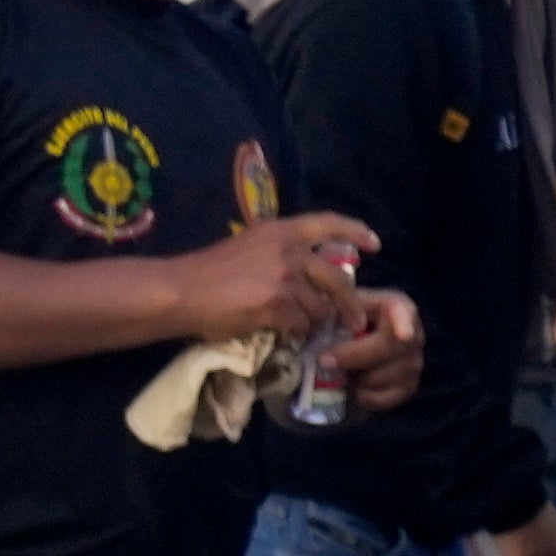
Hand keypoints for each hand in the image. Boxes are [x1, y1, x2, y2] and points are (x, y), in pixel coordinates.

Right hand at [187, 210, 381, 351]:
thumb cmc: (208, 271)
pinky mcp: (277, 306)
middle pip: (338, 279)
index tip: (374, 244)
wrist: (180, 290)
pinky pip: (302, 325)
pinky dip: (296, 332)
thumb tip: (310, 270)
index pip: (329, 223)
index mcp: (281, 230)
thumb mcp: (249, 246)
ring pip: (320, 308)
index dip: (356, 232)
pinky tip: (282, 332)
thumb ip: (281, 253)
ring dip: (314, 321)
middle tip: (355, 320)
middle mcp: (288, 250)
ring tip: (298, 326)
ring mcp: (284, 278)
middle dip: (350, 303)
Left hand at [323, 285, 428, 414]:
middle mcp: (414, 335)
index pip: (405, 315)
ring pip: (380, 377)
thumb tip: (344, 323)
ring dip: (353, 377)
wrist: (346, 348)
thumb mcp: (338, 307)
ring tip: (338, 370)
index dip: (404, 324)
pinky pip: (382, 398)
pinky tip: (351, 386)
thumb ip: (341, 311)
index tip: (403, 335)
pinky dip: (360, 395)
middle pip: (388, 349)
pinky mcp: (408, 388)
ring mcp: (414, 364)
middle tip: (323, 360)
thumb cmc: (341, 321)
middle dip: (353, 356)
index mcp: (399, 307)